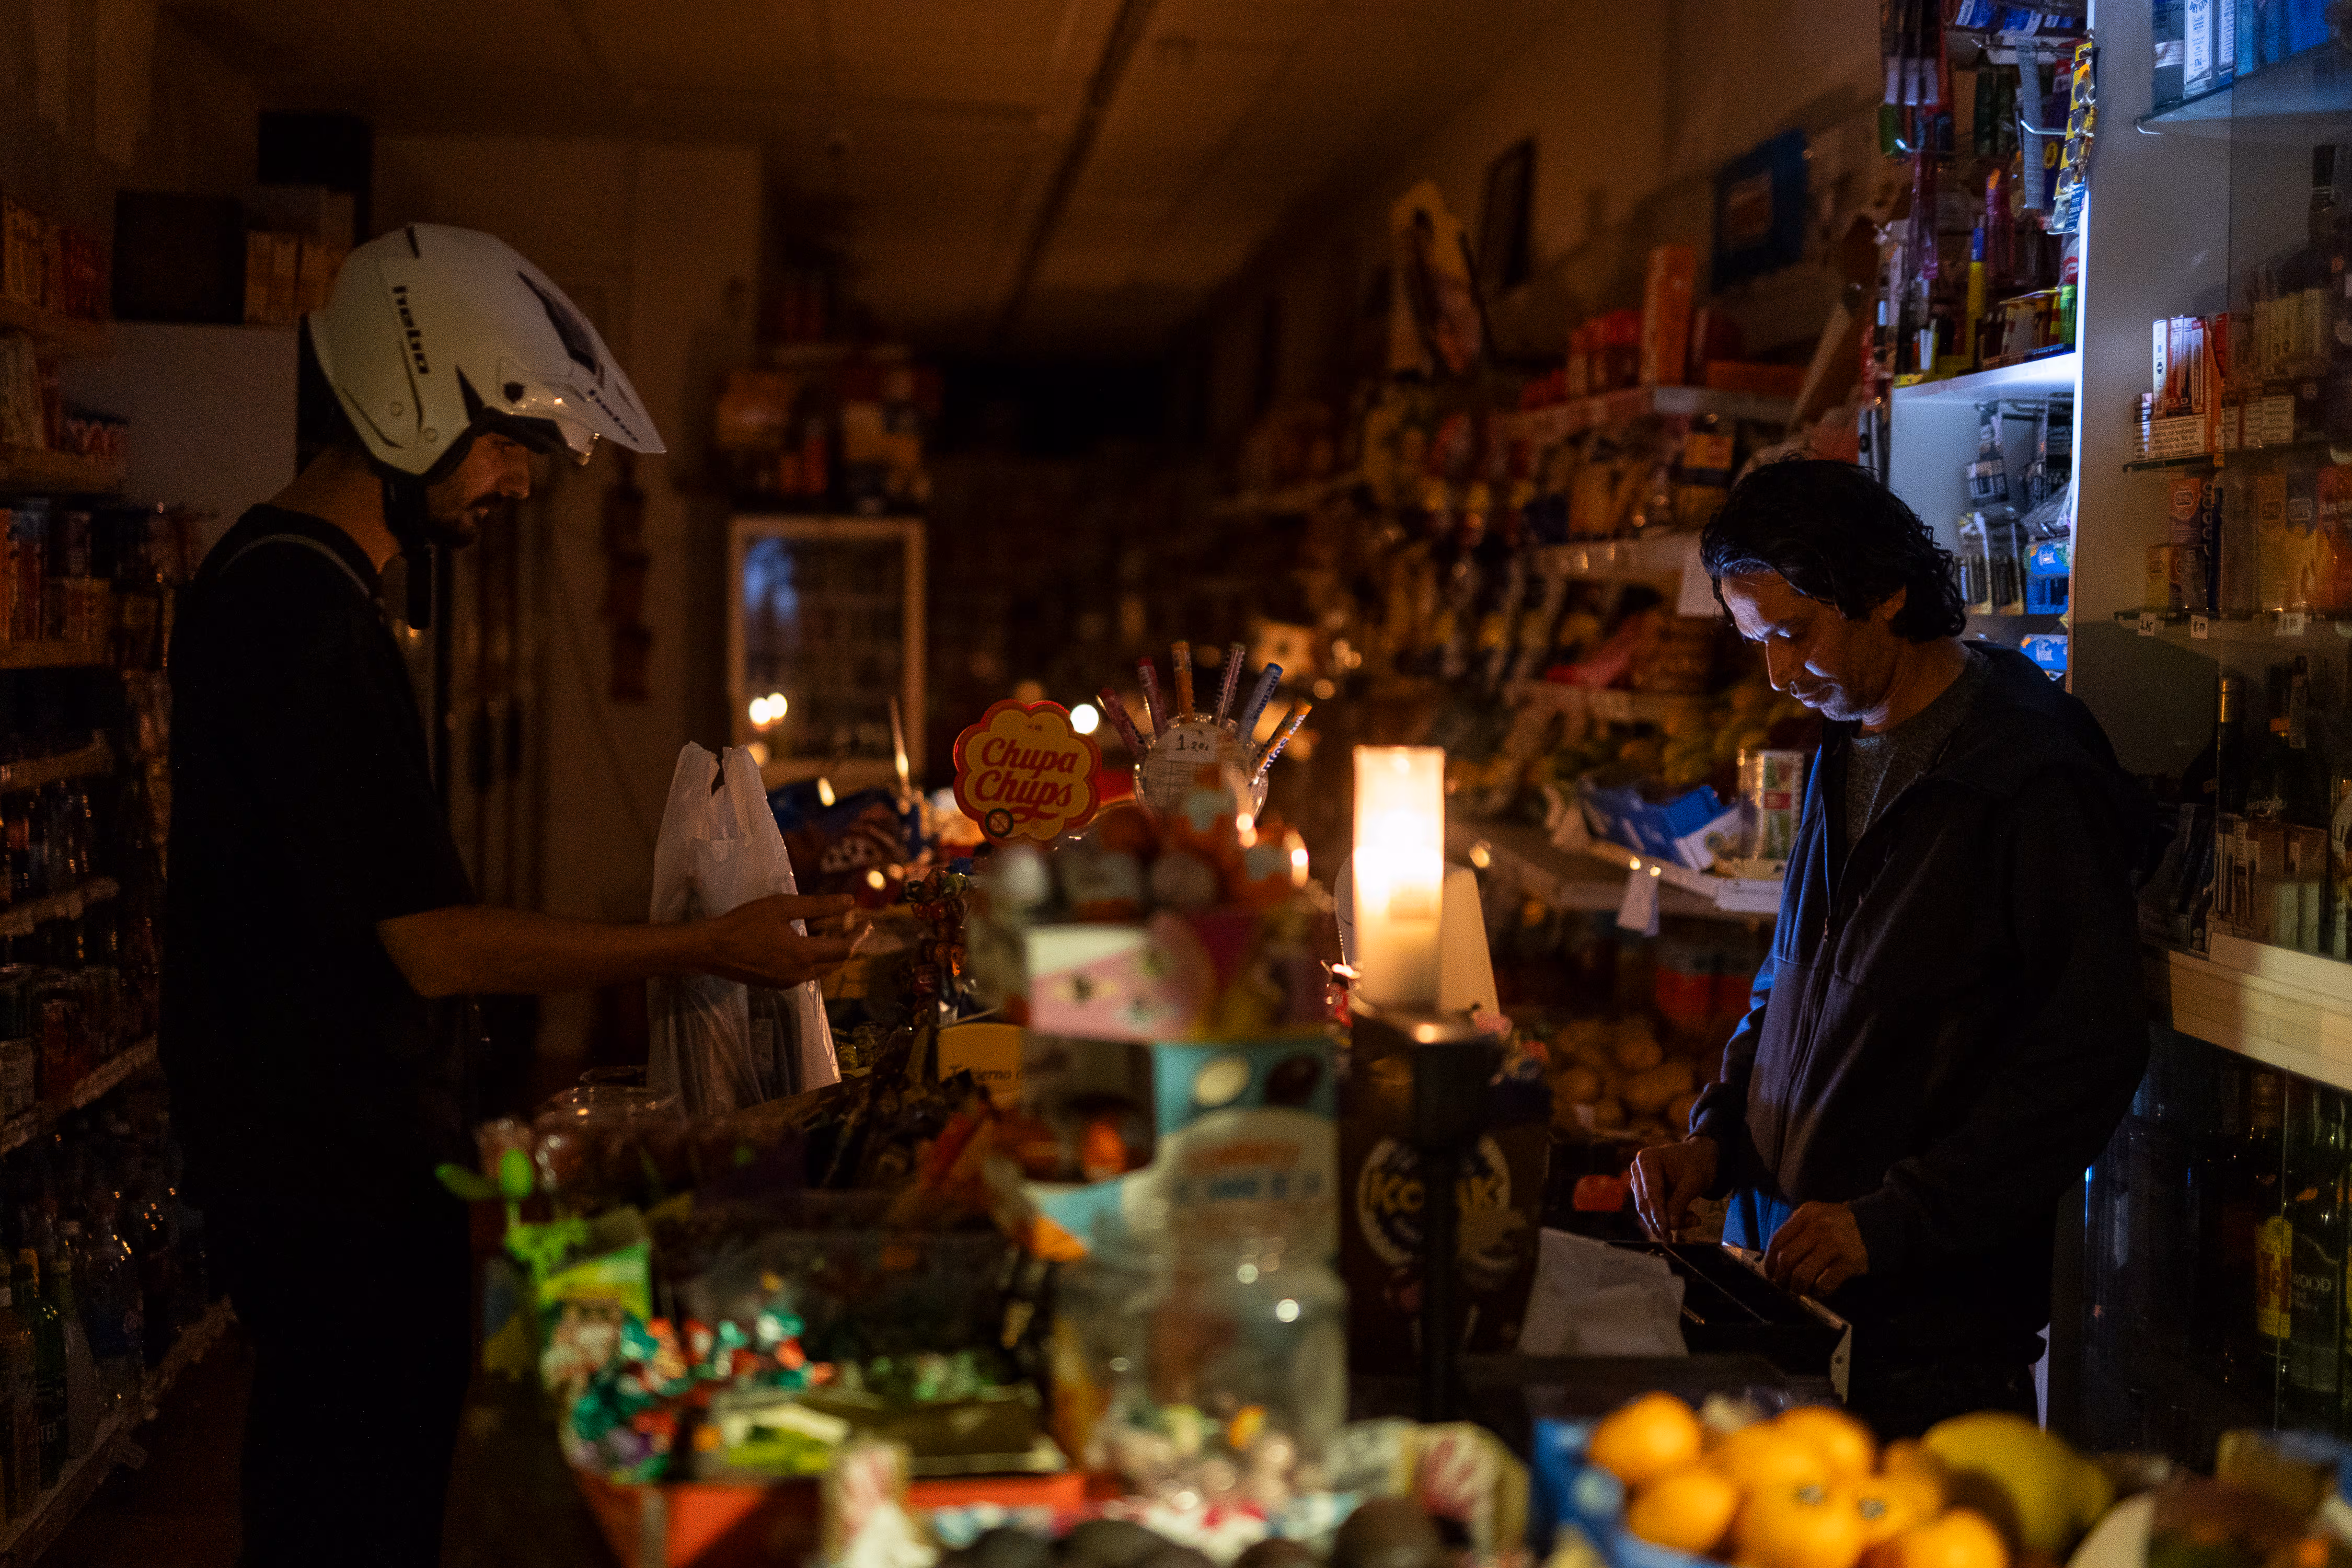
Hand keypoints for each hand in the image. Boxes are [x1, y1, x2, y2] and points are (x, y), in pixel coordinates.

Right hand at [701, 894, 859, 987]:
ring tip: (830, 928)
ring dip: (831, 950)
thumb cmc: (744, 923)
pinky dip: (815, 957)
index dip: (858, 934)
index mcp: (804, 956)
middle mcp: (800, 975)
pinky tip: (807, 940)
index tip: (867, 920)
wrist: (710, 949)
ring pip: (822, 969)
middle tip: (853, 924)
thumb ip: (818, 905)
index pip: (844, 949)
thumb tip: (850, 902)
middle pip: (837, 962)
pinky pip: (807, 973)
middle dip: (848, 943)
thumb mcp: (782, 906)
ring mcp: (788, 983)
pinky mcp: (777, 984)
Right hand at [1629, 1137, 1717, 1240]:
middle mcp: (1638, 1170)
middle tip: (1672, 1239)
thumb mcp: (1693, 1182)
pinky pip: (1654, 1211)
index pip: (1651, 1193)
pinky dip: (1671, 1218)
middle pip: (1646, 1204)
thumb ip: (1680, 1203)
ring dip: (1670, 1220)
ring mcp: (1640, 1182)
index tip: (1665, 1231)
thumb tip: (1670, 1225)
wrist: (1701, 1158)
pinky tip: (1689, 1216)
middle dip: (1662, 1221)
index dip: (1658, 1214)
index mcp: (1647, 1159)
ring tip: (1694, 1220)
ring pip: (1649, 1211)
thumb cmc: (1697, 1164)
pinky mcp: (1646, 1193)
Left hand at [1763, 1200, 1868, 1296]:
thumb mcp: (1816, 1217)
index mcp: (1805, 1215)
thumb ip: (1797, 1231)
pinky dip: (1818, 1291)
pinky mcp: (1848, 1262)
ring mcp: (1833, 1245)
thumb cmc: (1840, 1224)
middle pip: (1787, 1258)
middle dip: (1781, 1277)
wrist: (1878, 1224)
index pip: (1778, 1240)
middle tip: (1783, 1285)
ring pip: (1802, 1273)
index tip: (1770, 1273)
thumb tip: (1775, 1258)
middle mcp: (1817, 1228)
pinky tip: (1819, 1291)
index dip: (1770, 1260)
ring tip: (1800, 1290)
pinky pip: (1824, 1283)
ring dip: (1797, 1286)